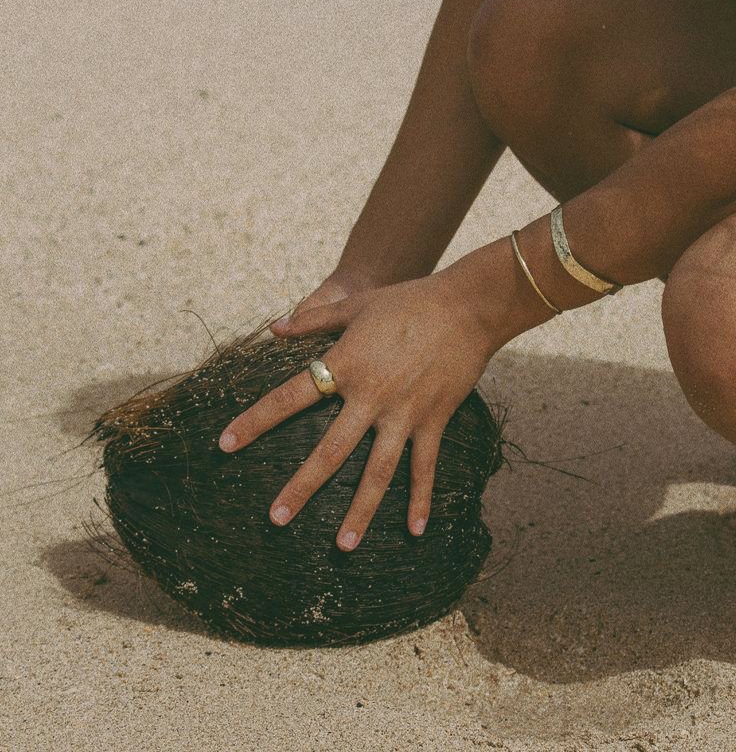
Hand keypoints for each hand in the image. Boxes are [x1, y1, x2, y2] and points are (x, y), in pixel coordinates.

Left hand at [220, 239, 533, 550]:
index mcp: (347, 365)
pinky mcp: (434, 420)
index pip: (290, 397)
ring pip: (378, 472)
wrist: (467, 307)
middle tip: (276, 518)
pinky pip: (425, 467)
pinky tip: (414, 531)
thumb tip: (274, 327)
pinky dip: (420, 499)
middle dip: (302, 487)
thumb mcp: (356, 304)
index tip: (225, 444)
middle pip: (330, 450)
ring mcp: (404, 413)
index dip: (255, 421)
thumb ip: (312, 319)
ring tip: (343, 545)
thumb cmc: (408, 301)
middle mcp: (371, 396)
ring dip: (360, 511)